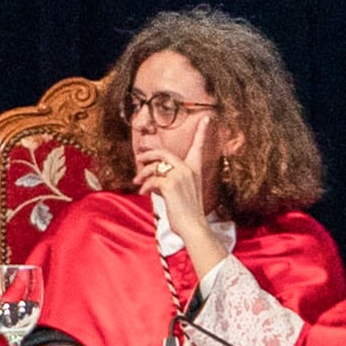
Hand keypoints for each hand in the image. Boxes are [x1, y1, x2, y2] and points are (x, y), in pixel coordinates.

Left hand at [140, 125, 223, 264]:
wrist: (193, 227)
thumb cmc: (187, 212)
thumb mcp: (181, 192)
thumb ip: (170, 181)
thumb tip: (152, 178)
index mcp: (195, 170)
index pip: (199, 147)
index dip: (202, 132)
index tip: (208, 118)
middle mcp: (189, 170)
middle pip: (165, 153)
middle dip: (149, 154)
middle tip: (139, 158)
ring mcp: (180, 176)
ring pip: (155, 166)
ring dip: (143, 174)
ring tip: (138, 182)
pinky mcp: (171, 185)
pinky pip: (152, 179)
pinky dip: (145, 186)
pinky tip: (143, 193)